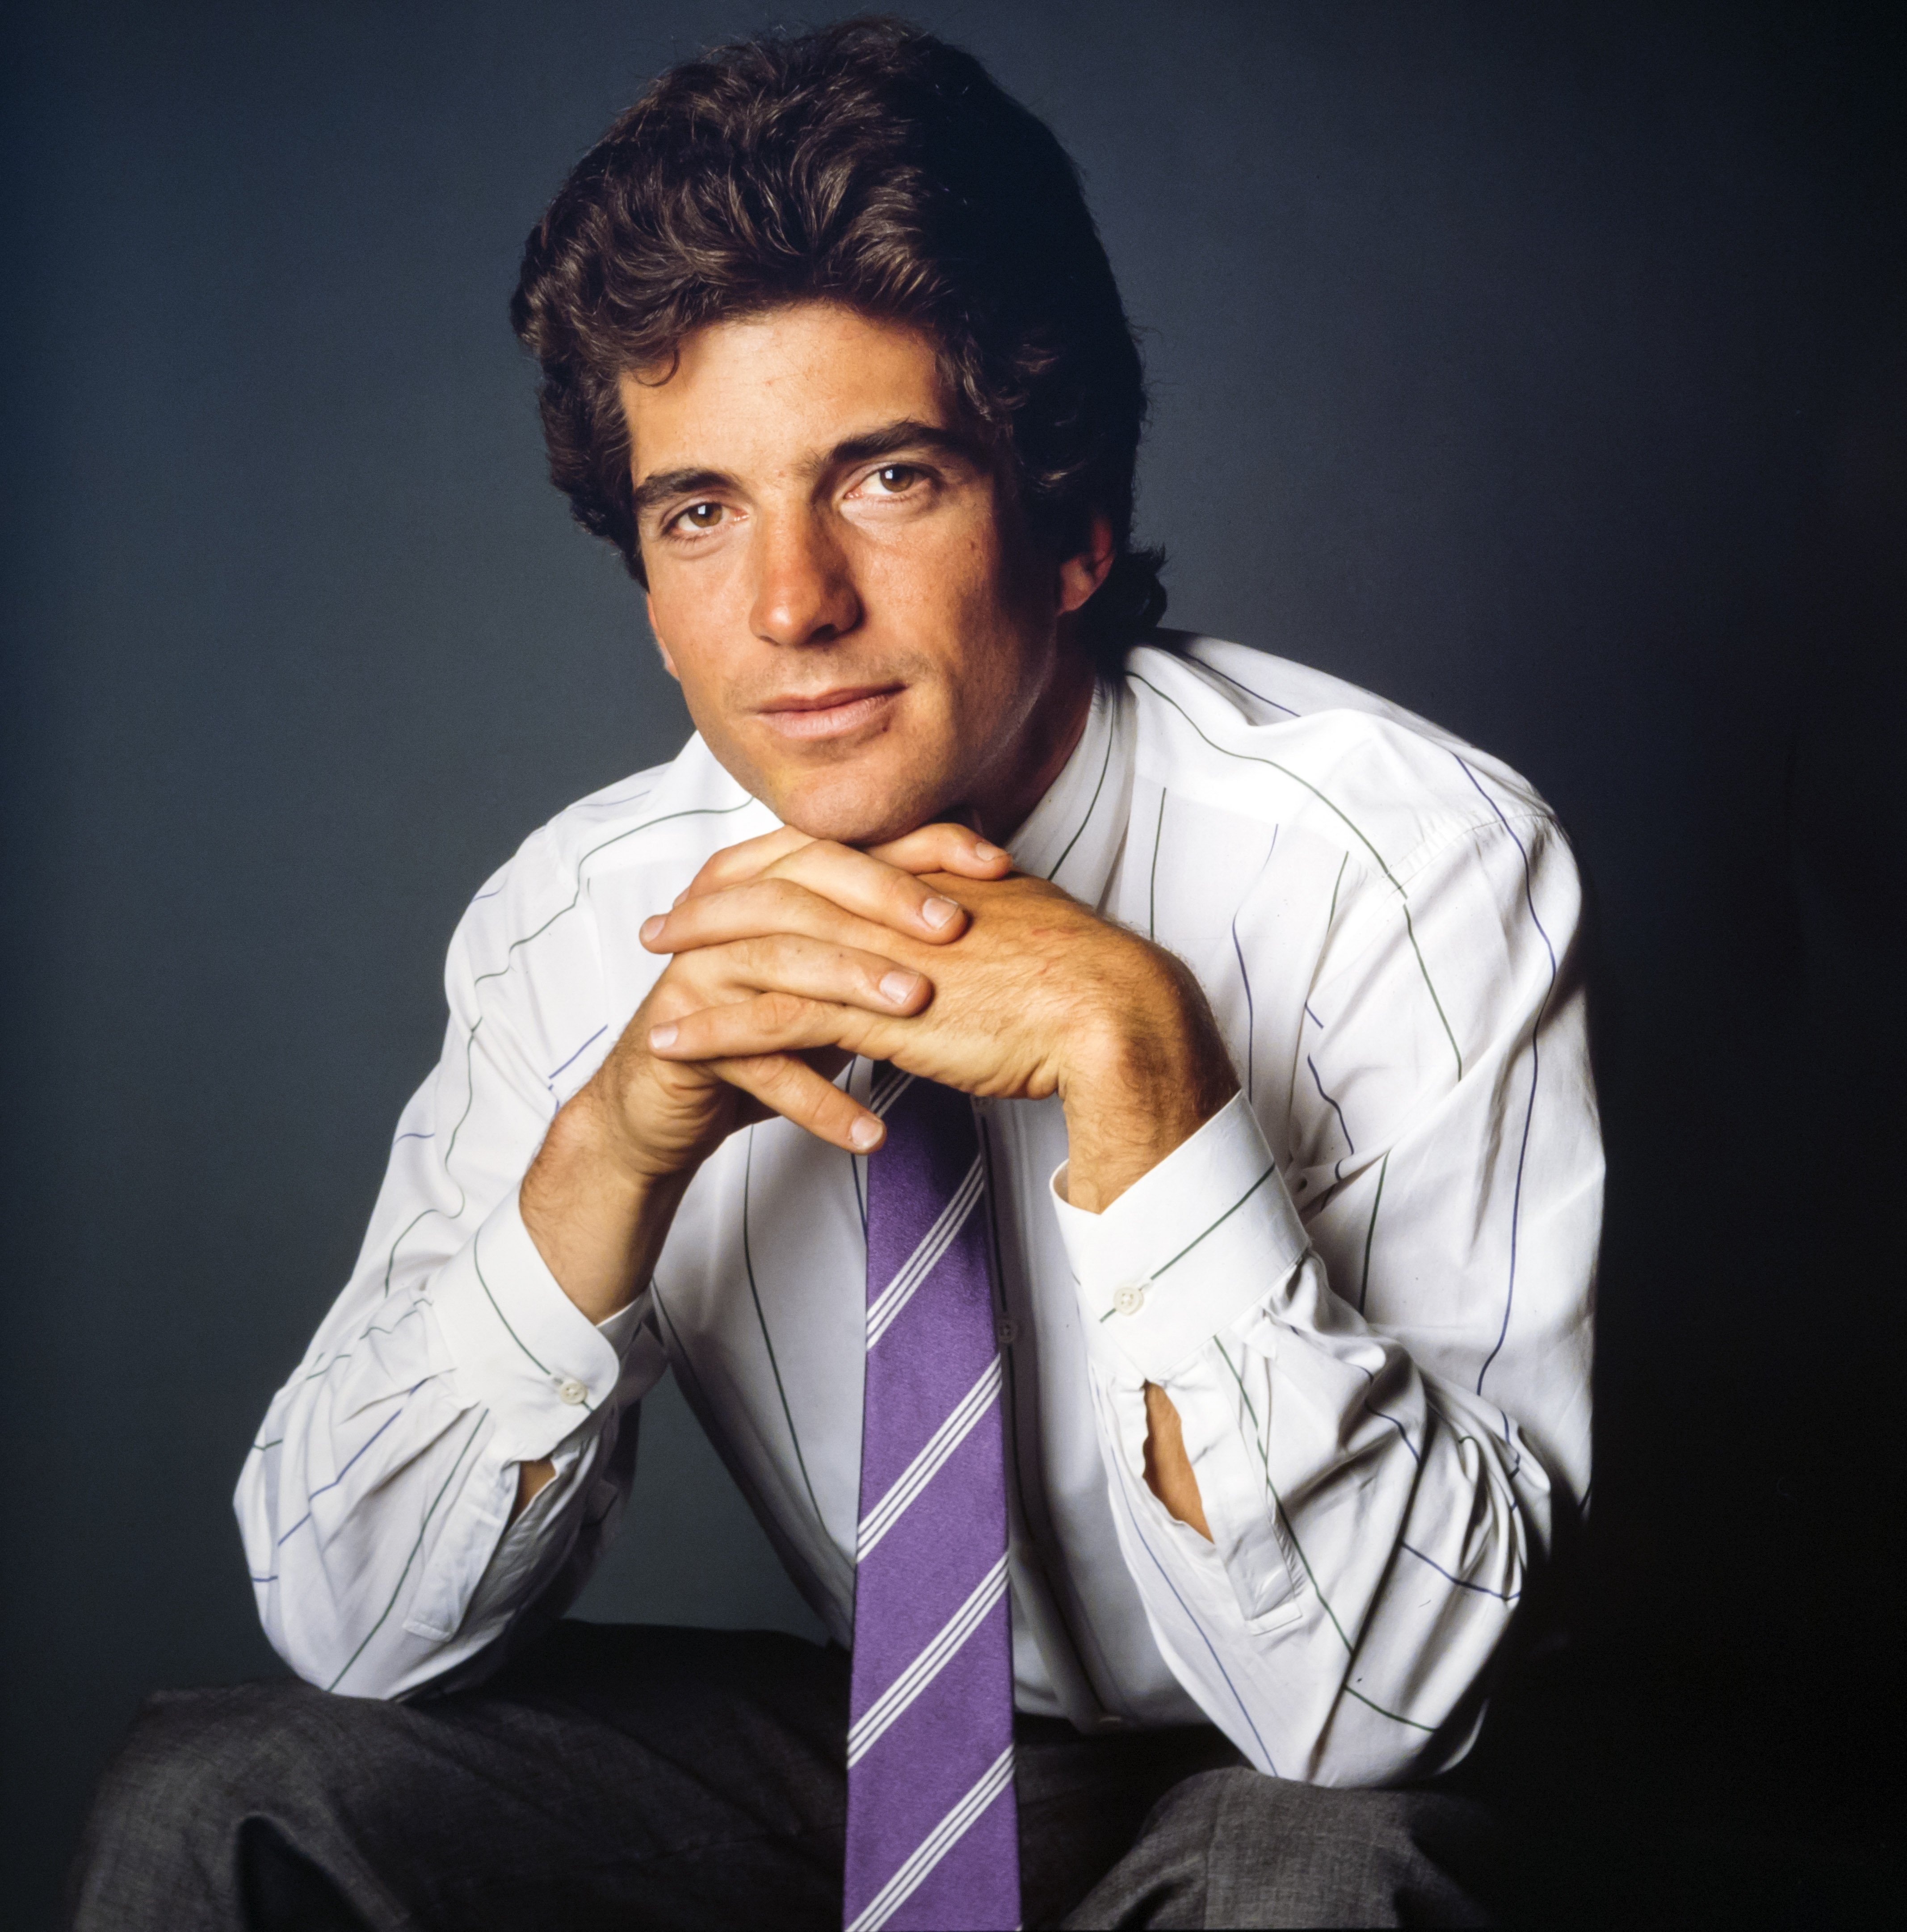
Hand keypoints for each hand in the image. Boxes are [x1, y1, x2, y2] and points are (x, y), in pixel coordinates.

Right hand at [519, 823, 1007, 1320]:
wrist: (664, 1101)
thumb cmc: (761, 1025)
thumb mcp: (830, 972)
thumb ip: (882, 932)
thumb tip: (978, 894)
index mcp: (765, 881)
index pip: (845, 843)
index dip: (918, 847)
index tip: (993, 865)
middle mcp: (726, 913)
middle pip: (804, 886)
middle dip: (883, 902)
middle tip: (954, 928)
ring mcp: (700, 971)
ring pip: (779, 961)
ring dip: (851, 985)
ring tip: (916, 1012)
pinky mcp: (683, 1037)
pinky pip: (757, 1066)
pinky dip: (817, 1101)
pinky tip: (869, 1133)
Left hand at [642, 866, 1238, 1209]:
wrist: (1113, 1012)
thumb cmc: (1082, 979)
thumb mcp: (1023, 923)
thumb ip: (982, 912)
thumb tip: (972, 908)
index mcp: (924, 877)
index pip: (827, 861)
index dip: (772, 868)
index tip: (732, 880)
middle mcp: (890, 904)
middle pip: (778, 888)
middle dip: (713, 901)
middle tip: (665, 916)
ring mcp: (878, 955)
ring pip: (761, 947)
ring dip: (697, 958)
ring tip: (650, 969)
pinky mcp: (875, 1013)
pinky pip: (773, 1020)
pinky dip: (717, 1029)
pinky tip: (674, 1041)